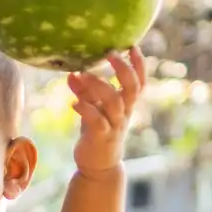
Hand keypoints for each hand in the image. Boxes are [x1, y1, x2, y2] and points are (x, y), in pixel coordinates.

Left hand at [69, 45, 144, 176]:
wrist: (98, 165)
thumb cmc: (97, 133)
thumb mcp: (93, 108)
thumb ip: (84, 91)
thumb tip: (71, 72)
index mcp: (127, 105)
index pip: (140, 82)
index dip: (139, 65)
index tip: (132, 46)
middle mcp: (124, 113)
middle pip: (132, 89)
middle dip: (123, 69)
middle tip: (110, 53)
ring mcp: (114, 126)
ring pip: (114, 103)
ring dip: (98, 86)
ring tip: (82, 74)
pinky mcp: (101, 137)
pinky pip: (97, 121)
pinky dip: (86, 110)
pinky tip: (73, 103)